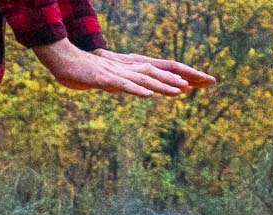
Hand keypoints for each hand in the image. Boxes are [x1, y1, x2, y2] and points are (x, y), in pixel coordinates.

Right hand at [33, 40, 213, 96]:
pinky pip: (123, 85)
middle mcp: (131, 68)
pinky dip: (135, 90)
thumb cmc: (88, 72)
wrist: (64, 61)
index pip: (166, 70)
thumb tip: (144, 90)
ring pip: (145, 79)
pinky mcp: (105, 78)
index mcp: (135, 68)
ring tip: (180, 92)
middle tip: (208, 82)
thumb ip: (129, 84)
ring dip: (163, 85)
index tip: (205, 83)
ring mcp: (119, 73)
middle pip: (162, 71)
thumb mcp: (114, 81)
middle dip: (185, 77)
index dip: (185, 76)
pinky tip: (147, 95)